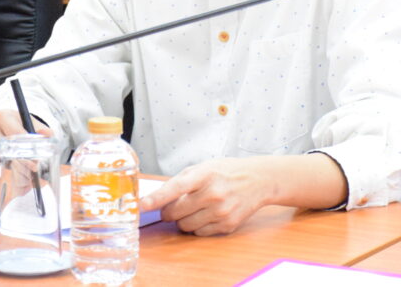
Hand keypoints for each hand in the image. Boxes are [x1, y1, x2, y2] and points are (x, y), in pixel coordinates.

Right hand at [0, 109, 52, 180]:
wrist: (6, 131)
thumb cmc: (20, 127)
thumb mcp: (32, 124)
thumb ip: (42, 130)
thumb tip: (46, 134)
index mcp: (2, 116)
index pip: (13, 132)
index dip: (26, 146)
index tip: (36, 157)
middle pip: (3, 149)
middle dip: (20, 161)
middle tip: (33, 169)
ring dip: (14, 172)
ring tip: (27, 175)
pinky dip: (7, 178)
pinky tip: (17, 177)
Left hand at [139, 157, 275, 235]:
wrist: (258, 180)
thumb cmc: (226, 172)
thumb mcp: (204, 167)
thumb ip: (181, 181)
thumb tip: (157, 197)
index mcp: (204, 175)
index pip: (175, 188)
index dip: (156, 198)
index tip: (142, 205)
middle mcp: (213, 194)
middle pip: (175, 212)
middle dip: (168, 211)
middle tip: (173, 206)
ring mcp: (221, 211)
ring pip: (185, 226)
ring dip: (182, 220)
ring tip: (193, 208)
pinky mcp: (227, 225)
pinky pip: (199, 233)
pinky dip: (197, 226)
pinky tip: (206, 214)